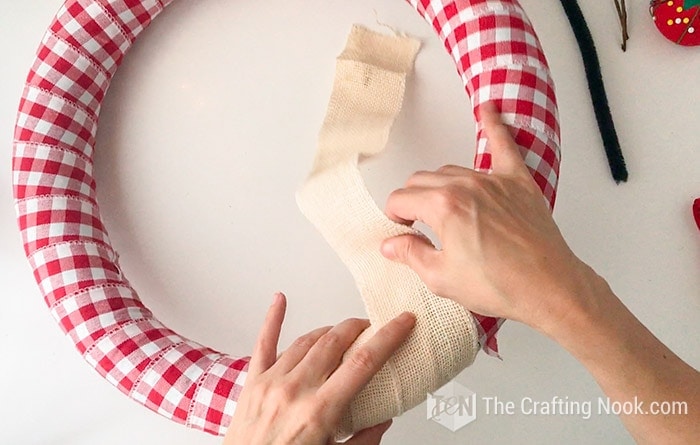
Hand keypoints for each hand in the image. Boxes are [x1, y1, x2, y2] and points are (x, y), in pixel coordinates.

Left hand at [223, 293, 415, 444]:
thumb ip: (362, 441)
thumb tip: (382, 421)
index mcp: (319, 411)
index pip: (363, 363)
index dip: (387, 337)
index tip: (402, 323)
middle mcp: (294, 390)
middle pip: (335, 342)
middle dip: (358, 328)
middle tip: (372, 327)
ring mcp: (271, 383)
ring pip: (306, 341)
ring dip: (329, 331)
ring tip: (342, 332)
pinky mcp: (252, 383)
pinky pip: (263, 343)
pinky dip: (273, 318)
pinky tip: (280, 300)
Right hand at [380, 101, 591, 334]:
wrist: (548, 288)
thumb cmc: (500, 285)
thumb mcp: (441, 277)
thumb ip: (410, 254)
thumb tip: (391, 244)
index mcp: (443, 206)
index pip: (400, 199)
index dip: (394, 217)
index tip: (400, 230)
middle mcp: (466, 186)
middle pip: (420, 181)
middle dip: (412, 201)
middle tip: (417, 224)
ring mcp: (493, 181)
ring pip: (450, 170)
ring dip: (437, 185)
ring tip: (440, 207)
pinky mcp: (518, 183)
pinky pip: (504, 146)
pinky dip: (495, 127)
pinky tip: (487, 109)